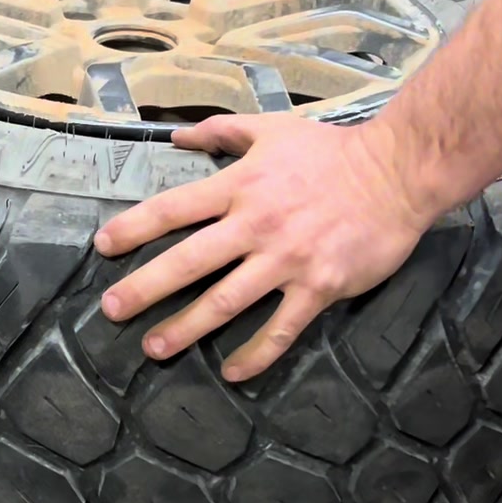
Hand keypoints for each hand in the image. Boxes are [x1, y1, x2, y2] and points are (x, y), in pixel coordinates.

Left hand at [95, 113, 436, 381]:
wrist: (398, 172)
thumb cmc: (333, 151)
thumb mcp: (273, 130)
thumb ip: (223, 131)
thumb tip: (177, 135)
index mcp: (240, 186)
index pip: (173, 209)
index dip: (134, 228)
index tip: (103, 247)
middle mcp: (255, 225)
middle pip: (187, 261)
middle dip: (144, 288)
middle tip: (112, 309)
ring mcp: (286, 259)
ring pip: (224, 302)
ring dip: (185, 328)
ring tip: (154, 348)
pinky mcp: (318, 287)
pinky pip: (280, 329)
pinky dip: (254, 354)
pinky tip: (231, 372)